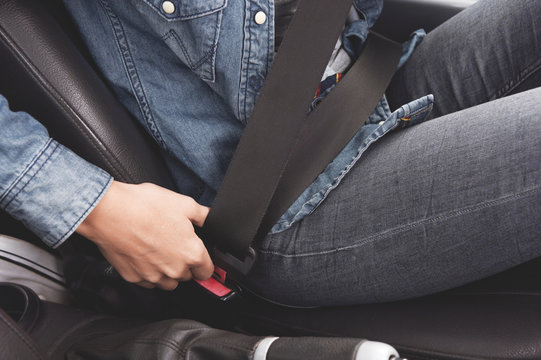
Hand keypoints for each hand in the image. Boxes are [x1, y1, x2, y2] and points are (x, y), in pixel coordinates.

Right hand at [76, 181, 213, 289]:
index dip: (205, 262)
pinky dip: (148, 272)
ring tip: (158, 249)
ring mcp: (153, 276)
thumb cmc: (145, 206)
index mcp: (191, 253)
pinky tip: (143, 253)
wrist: (110, 212)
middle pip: (187, 276)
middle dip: (184, 263)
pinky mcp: (134, 278)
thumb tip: (210, 218)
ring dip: (167, 271)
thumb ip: (203, 215)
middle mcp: (174, 269)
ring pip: (168, 282)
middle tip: (174, 243)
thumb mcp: (184, 203)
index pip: (207, 271)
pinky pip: (147, 282)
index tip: (199, 257)